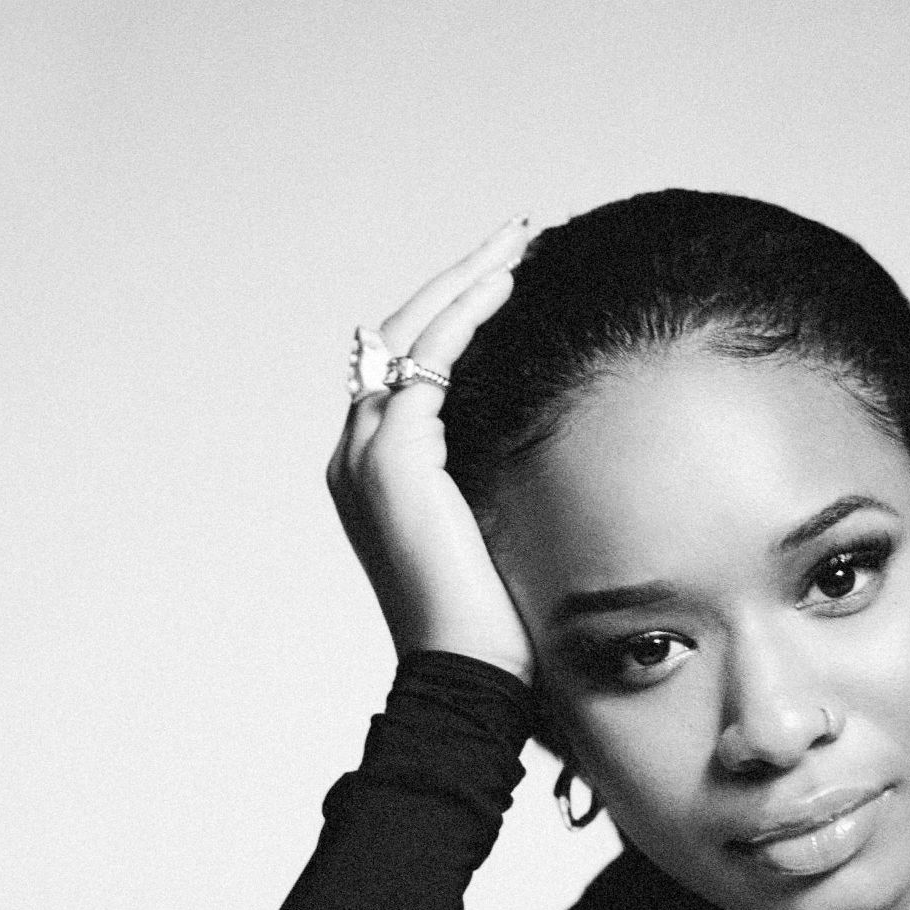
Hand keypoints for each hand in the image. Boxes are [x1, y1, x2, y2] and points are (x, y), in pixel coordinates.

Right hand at [327, 221, 537, 681]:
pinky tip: (507, 293)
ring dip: (465, 284)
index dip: (452, 315)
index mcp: (375, 471)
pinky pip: (429, 362)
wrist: (469, 670)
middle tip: (512, 239)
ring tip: (514, 249)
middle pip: (398, 334)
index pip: (406, 367)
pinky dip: (466, 318)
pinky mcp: (393, 456)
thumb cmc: (493, 618)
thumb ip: (495, 475)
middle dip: (458, 280)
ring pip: (410, 333)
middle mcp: (358, 453)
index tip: (505, 278)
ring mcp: (367, 451)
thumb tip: (552, 438)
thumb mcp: (493, 530)